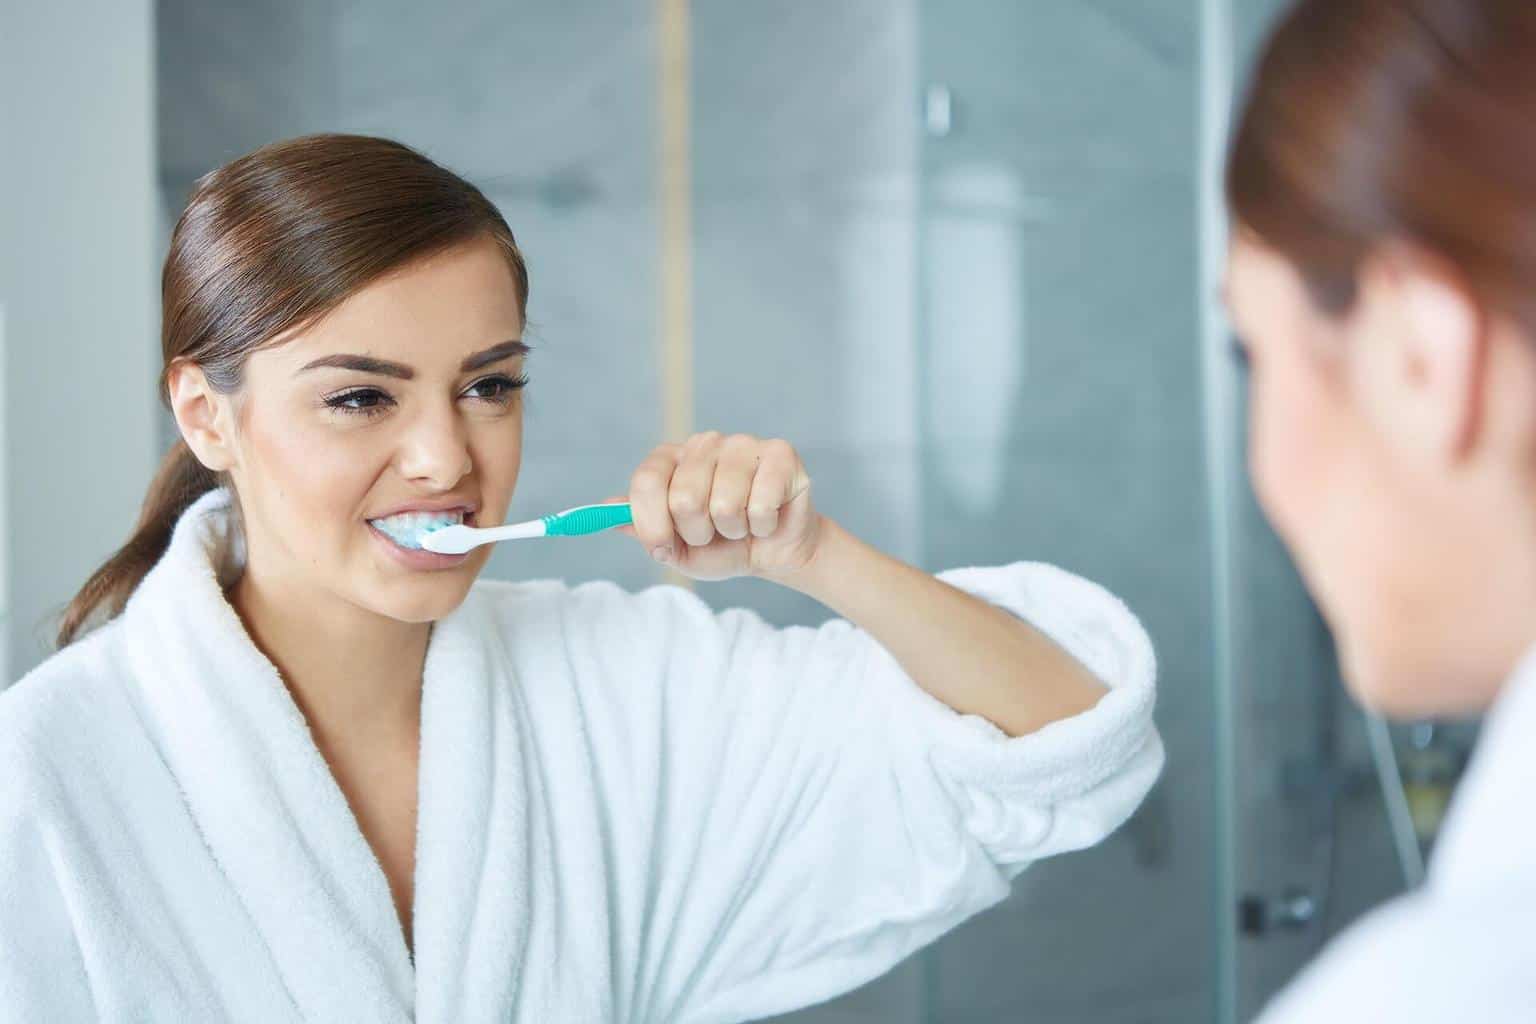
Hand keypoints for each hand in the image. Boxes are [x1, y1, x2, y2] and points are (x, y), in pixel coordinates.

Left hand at [604, 432, 823, 581]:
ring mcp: (742, 444)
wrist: (773, 552)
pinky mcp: (780, 454)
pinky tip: (766, 519)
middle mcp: (704, 444)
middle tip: (713, 532)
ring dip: (734, 531)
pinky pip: (761, 504)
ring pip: (725, 504)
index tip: (660, 548)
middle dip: (698, 533)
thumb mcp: (674, 547)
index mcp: (671, 459)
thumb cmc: (721, 546)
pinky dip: (763, 526)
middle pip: (684, 498)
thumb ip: (642, 528)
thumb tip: (607, 511)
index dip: (651, 523)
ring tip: (741, 525)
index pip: (646, 482)